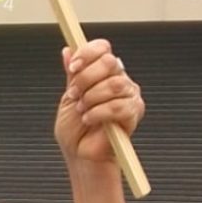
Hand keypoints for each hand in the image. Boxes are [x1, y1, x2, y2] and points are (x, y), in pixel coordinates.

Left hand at [55, 40, 142, 162]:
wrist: (80, 154)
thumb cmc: (75, 130)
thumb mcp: (69, 97)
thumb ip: (73, 74)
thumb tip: (68, 51)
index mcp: (104, 73)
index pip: (103, 48)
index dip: (87, 53)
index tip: (72, 67)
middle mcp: (120, 81)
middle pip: (110, 62)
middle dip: (86, 78)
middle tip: (75, 94)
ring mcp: (129, 96)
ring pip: (114, 84)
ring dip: (91, 97)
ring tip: (82, 110)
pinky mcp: (133, 114)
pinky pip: (118, 106)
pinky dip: (98, 113)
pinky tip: (89, 119)